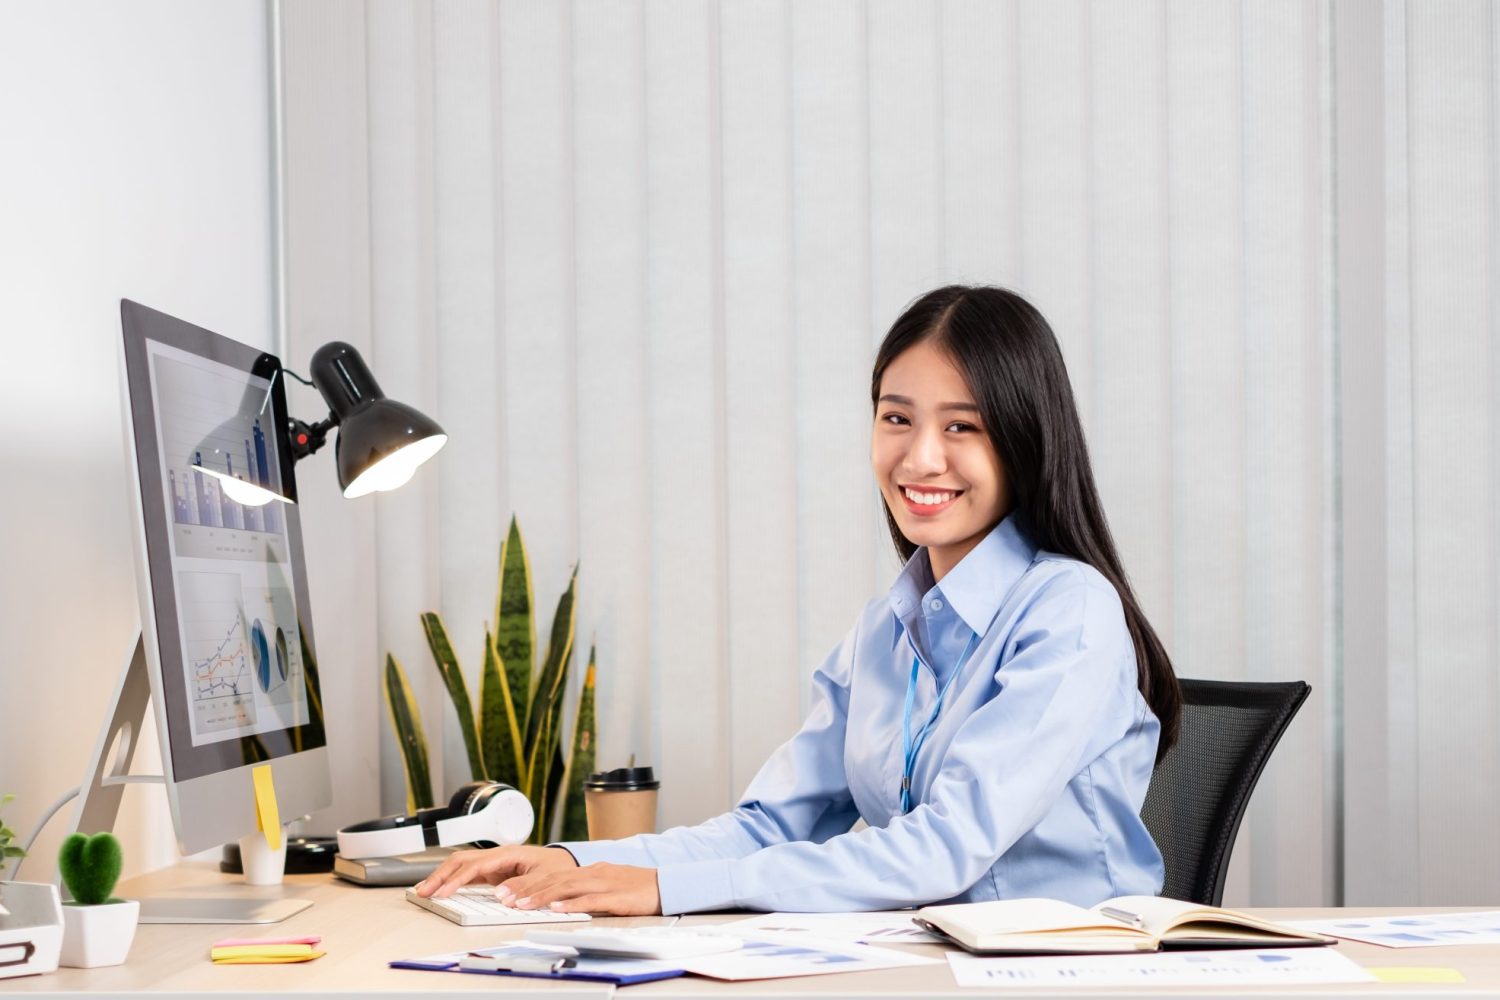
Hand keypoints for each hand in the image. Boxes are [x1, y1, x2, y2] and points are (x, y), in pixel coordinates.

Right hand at [414, 845, 576, 897]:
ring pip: (460, 865)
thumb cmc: (558, 868)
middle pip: (461, 860)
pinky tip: (441, 889)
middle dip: (440, 875)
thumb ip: (526, 885)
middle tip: (423, 891)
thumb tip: (501, 896)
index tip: (443, 892)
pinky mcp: (492, 872)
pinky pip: (467, 874)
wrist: (566, 864)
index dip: (457, 879)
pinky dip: (452, 881)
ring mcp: (493, 863)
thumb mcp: (547, 877)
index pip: (475, 865)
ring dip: (441, 876)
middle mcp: (497, 856)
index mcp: (509, 854)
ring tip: (424, 890)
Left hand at [499, 862, 660, 915]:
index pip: (553, 875)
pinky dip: (573, 903)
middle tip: (506, 897)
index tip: (508, 891)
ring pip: (568, 887)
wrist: (666, 884)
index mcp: (590, 870)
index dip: (529, 883)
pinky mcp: (617, 896)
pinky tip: (558, 908)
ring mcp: (605, 883)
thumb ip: (585, 888)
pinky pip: (591, 900)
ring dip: (543, 896)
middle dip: (528, 889)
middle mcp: (594, 873)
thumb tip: (559, 897)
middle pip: (555, 879)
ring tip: (524, 904)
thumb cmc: (637, 886)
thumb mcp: (606, 883)